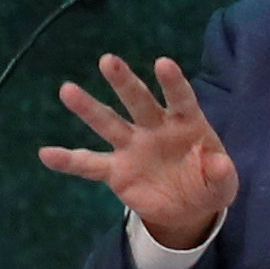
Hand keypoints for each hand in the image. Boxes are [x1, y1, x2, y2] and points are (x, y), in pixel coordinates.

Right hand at [39, 55, 238, 248]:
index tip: (162, 63)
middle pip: (138, 101)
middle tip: (108, 61)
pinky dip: (67, 160)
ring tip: (68, 90)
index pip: (179, 99)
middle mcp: (155, 128)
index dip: (172, 82)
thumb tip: (219, 163)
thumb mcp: (224, 185)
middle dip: (123, 82)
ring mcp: (132, 147)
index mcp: (185, 124)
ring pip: (108, 123)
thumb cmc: (209, 184)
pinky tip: (45, 153)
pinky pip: (89, 164)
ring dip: (88, 107)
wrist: (188, 208)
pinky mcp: (116, 171)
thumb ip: (222, 174)